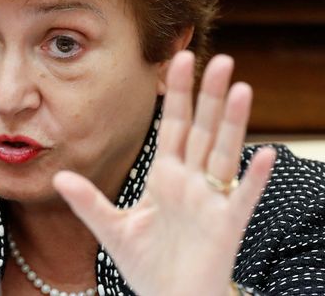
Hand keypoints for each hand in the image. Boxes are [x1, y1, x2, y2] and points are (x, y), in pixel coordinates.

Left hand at [54, 51, 275, 295]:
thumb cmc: (149, 266)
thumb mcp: (113, 230)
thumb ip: (88, 202)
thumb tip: (59, 175)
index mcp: (165, 176)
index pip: (172, 125)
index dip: (176, 93)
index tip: (178, 58)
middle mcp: (191, 182)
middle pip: (201, 130)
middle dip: (208, 95)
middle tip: (219, 58)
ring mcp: (211, 201)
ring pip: (223, 154)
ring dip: (231, 123)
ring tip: (240, 88)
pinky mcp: (226, 226)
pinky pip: (242, 198)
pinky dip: (254, 177)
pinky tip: (266, 153)